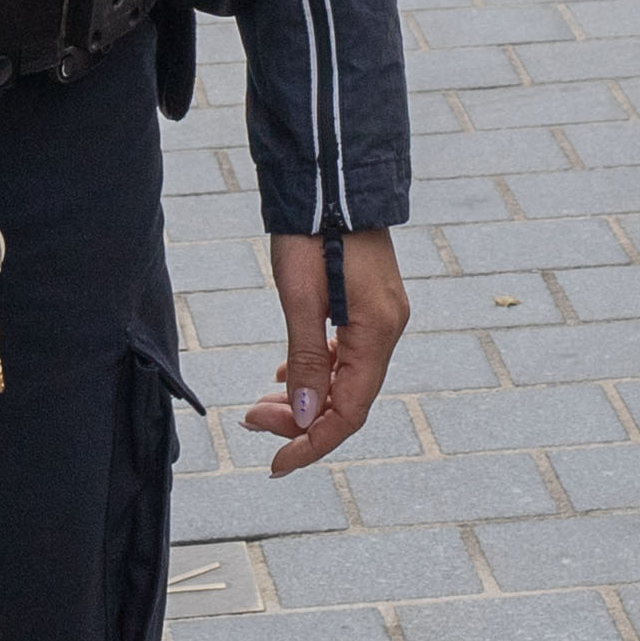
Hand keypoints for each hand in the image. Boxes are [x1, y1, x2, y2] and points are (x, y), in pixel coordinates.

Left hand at [248, 229, 406, 474]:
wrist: (330, 177)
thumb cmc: (314, 231)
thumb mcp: (301, 297)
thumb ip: (307, 359)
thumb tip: (305, 418)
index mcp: (377, 332)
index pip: (350, 411)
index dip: (313, 444)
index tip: (276, 464)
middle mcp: (387, 329)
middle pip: (348, 399)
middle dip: (301, 421)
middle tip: (252, 421)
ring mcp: (381, 316)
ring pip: (346, 378)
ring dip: (306, 398)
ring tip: (261, 405)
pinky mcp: (368, 304)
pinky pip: (346, 354)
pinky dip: (316, 371)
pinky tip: (287, 374)